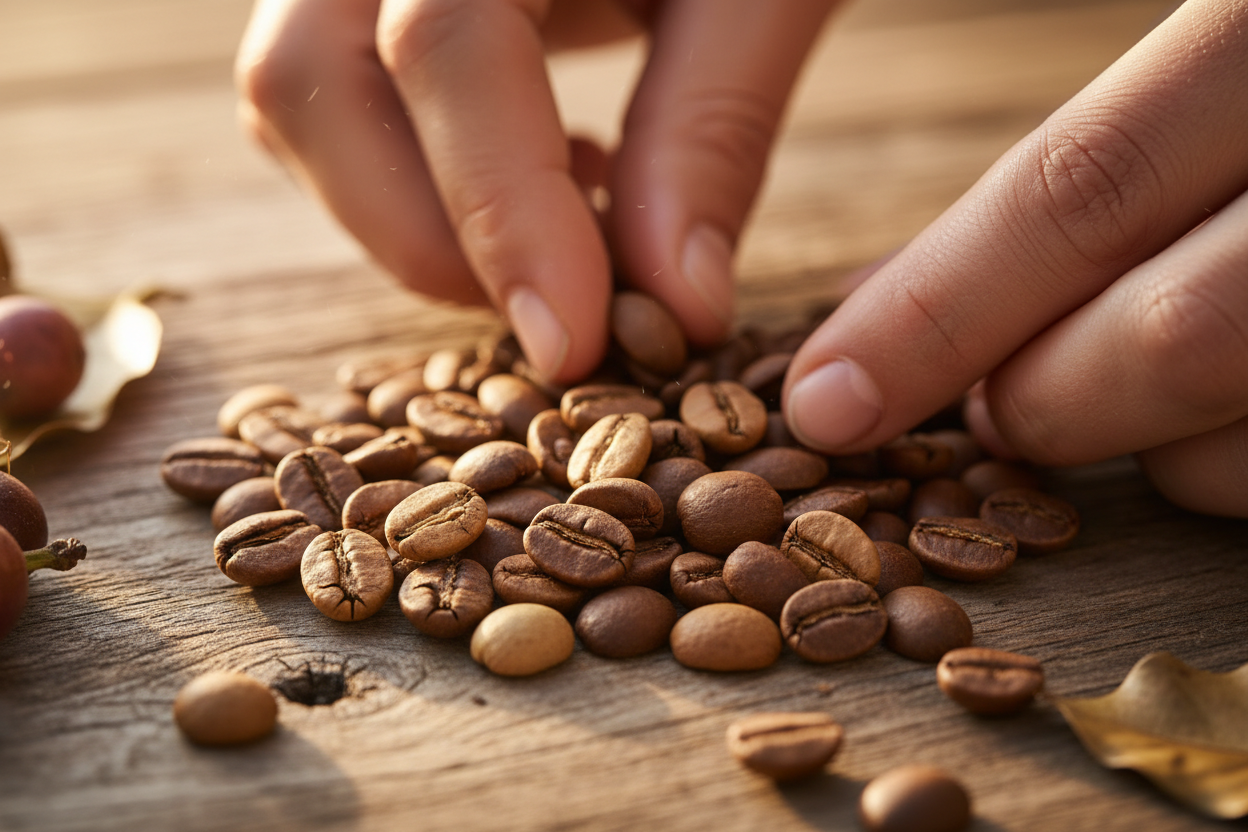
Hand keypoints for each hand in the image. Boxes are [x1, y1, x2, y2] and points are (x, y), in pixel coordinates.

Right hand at [236, 0, 835, 383]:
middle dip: (433, 238)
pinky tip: (541, 181)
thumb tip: (678, 309)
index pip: (446, 43)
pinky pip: (321, 104)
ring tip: (568, 234)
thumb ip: (714, 133)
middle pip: (311, 80)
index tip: (576, 343)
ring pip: (295, 103)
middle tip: (567, 315)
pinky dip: (414, 186)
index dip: (503, 210)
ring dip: (415, 222)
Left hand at [783, 0, 1247, 516]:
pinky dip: (1244, 470)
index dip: (939, 310)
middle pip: (1177, 335)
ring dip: (1159, 452)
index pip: (1085, 189)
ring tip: (1128, 397)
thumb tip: (889, 303)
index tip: (827, 400)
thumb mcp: (1220, 45)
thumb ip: (1098, 158)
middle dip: (1045, 399)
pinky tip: (1231, 414)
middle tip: (989, 411)